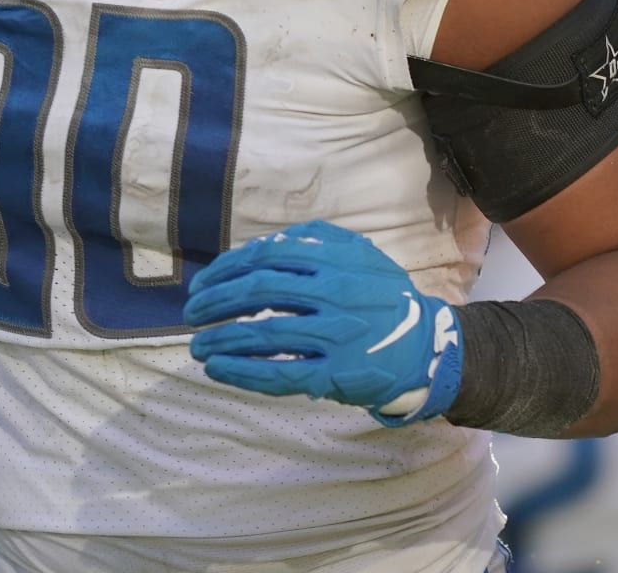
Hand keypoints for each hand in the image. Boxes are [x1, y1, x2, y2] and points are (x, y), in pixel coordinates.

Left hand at [185, 219, 462, 424]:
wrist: (425, 346)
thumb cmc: (382, 297)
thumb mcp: (359, 254)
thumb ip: (315, 242)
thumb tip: (260, 246)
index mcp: (335, 259)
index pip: (266, 257)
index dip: (225, 269)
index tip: (202, 284)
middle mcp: (334, 293)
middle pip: (258, 292)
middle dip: (216, 302)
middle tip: (192, 313)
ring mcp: (336, 336)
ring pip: (264, 335)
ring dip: (222, 338)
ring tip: (198, 345)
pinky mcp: (336, 375)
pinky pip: (280, 373)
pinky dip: (242, 371)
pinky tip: (217, 368)